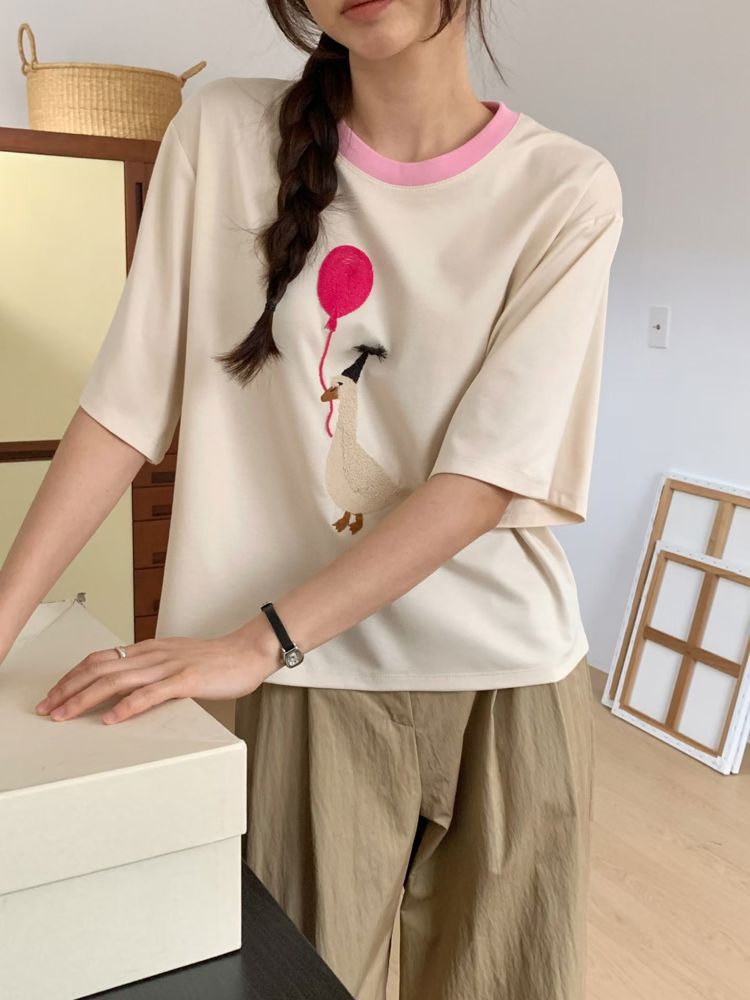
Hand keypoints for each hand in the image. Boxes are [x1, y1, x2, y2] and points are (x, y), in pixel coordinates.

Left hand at [33, 629, 280, 724]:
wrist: (249, 652)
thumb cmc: (216, 661)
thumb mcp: (175, 662)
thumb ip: (151, 672)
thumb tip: (124, 690)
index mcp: (149, 650)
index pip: (100, 659)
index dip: (72, 676)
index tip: (53, 694)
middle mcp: (153, 654)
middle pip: (100, 668)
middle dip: (68, 688)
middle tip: (47, 708)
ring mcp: (169, 665)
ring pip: (117, 680)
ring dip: (86, 698)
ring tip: (66, 714)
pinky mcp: (186, 679)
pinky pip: (150, 694)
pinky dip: (127, 706)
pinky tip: (112, 718)